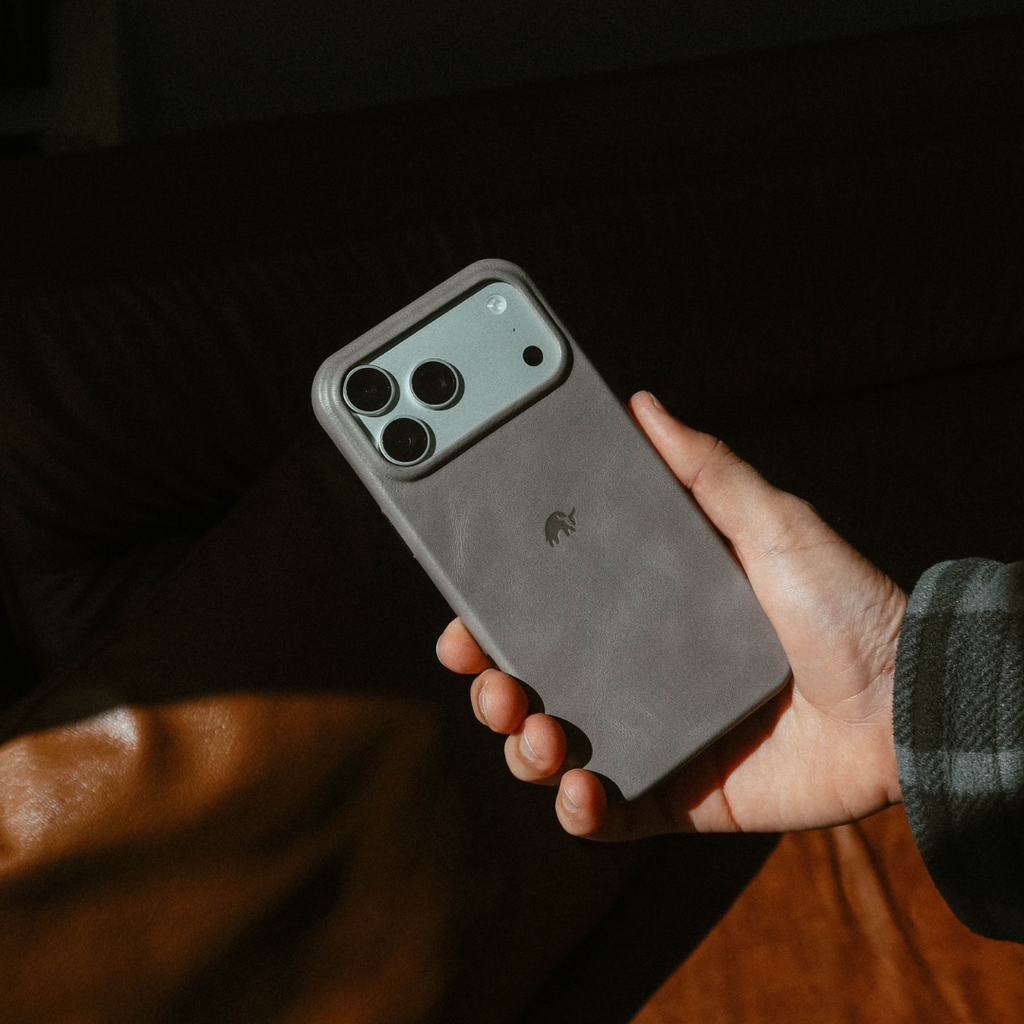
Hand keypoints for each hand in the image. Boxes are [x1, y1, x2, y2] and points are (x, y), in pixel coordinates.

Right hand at [437, 391, 906, 840]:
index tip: (465, 620)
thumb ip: (706, 469)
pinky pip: (606, 816)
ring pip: (552, 753)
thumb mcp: (771, 522)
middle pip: (533, 685)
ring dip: (523, 749)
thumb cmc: (844, 605)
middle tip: (490, 680)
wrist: (906, 701)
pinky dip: (578, 812)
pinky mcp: (677, 796)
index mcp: (646, 614)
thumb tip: (643, 405)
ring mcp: (653, 737)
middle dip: (492, 687)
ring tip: (540, 735)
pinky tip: (581, 789)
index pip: (547, 615)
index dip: (496, 620)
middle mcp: (637, 675)